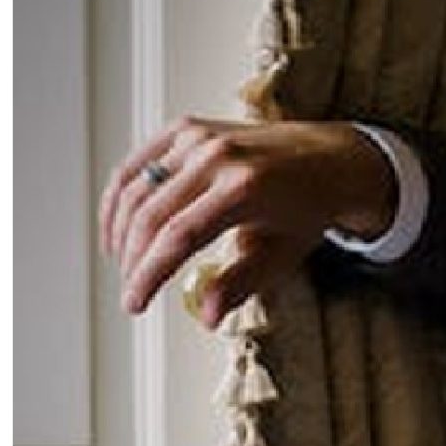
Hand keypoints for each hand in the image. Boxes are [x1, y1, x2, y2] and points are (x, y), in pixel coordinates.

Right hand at [101, 117, 398, 327]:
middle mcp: (217, 156)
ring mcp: (198, 136)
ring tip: (124, 265)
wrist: (325, 160)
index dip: (149, 275)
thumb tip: (205, 317)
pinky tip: (119, 227)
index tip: (133, 304)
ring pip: (135, 188)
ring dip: (120, 231)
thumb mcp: (282, 255)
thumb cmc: (305, 212)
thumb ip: (240, 284)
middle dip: (133, 260)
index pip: (179, 237)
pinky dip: (122, 198)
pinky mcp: (185, 128)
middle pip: (152, 215)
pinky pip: (137, 164)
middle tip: (131, 291)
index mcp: (244, 188)